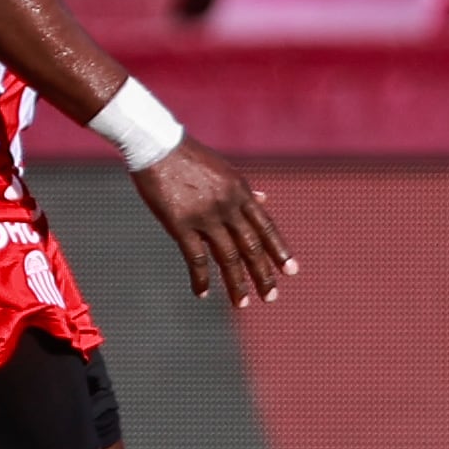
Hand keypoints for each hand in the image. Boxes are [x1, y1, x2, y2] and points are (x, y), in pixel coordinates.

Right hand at [133, 140, 294, 306]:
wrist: (158, 145)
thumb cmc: (190, 158)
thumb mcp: (226, 170)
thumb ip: (245, 190)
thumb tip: (265, 200)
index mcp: (241, 192)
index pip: (266, 227)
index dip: (279, 250)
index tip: (291, 271)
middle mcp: (228, 206)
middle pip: (251, 246)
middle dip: (263, 274)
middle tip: (272, 296)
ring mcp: (206, 216)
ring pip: (228, 257)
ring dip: (237, 283)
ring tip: (242, 303)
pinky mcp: (180, 224)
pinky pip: (196, 257)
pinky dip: (201, 278)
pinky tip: (204, 293)